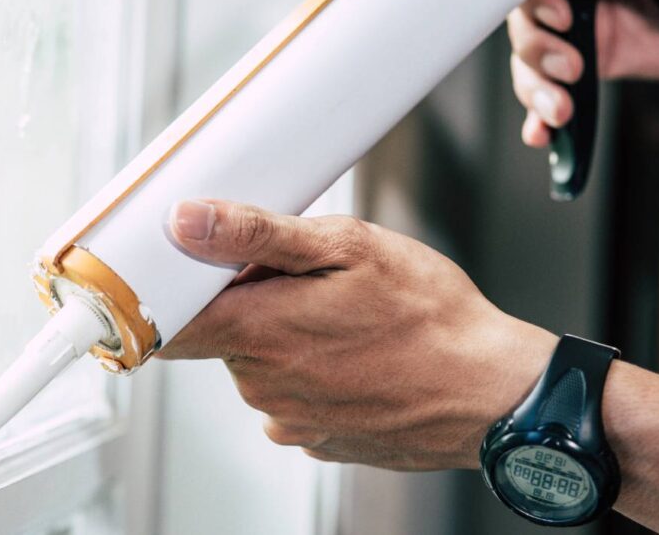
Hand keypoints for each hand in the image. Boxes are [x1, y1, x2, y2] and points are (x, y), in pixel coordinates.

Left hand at [159, 199, 556, 470]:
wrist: (493, 393)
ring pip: (257, 362)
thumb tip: (186, 221)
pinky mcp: (315, 437)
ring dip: (280, 334)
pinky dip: (307, 369)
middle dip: (247, 301)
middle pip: (219, 334)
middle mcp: (261, 385)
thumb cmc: (429, 316)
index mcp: (257, 332)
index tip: (188, 268)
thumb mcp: (346, 246)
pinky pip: (289, 393)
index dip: (171, 290)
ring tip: (340, 314)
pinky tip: (352, 351)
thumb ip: (255, 234)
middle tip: (302, 277)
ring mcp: (288, 418)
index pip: (165, 321)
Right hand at [508, 0, 658, 147]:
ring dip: (536, 83)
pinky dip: (541, 110)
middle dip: (536, 42)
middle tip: (566, 61)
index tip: (556, 5)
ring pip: (532, 50)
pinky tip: (542, 128)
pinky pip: (553, 83)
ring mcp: (587, 17)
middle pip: (525, 4)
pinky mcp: (596, 57)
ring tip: (560, 104)